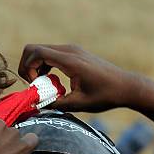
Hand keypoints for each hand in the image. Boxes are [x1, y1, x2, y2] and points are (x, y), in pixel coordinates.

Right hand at [18, 44, 136, 112]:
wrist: (126, 86)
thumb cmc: (105, 96)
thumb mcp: (79, 104)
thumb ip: (55, 104)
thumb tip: (36, 104)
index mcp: (70, 61)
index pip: (36, 52)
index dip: (27, 68)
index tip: (34, 85)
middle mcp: (69, 50)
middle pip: (34, 49)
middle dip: (28, 67)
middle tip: (35, 85)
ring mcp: (72, 50)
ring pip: (41, 51)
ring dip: (36, 67)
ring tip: (45, 86)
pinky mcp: (75, 53)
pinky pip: (51, 54)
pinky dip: (45, 66)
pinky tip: (54, 82)